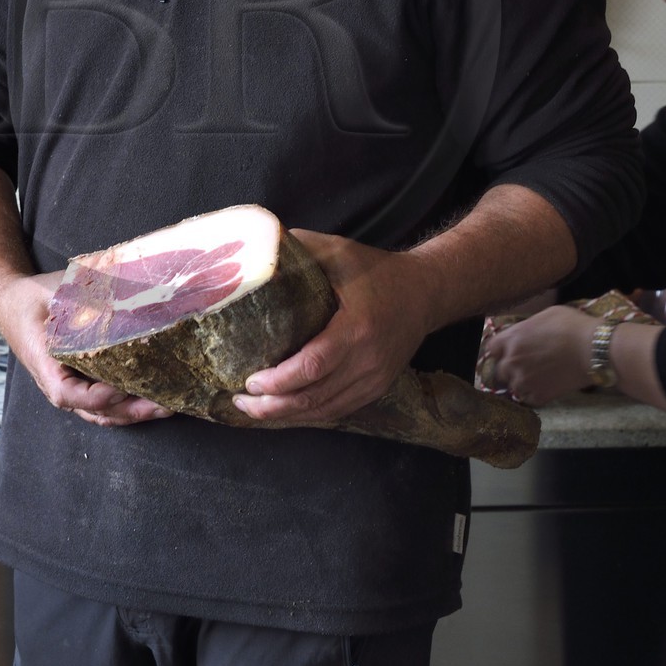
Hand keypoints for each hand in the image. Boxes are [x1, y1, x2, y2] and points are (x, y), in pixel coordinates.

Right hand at [0, 269, 171, 427]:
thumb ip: (84, 296)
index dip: (95, 396)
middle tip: (164, 404)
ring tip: (168, 406)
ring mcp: (70, 386)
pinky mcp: (81, 382)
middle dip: (130, 411)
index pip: (67, 393)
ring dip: (134, 413)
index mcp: (44, 362)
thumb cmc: (33, 297)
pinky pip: (104, 403)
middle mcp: (57, 383)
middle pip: (93, 411)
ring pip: (102, 412)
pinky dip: (128, 405)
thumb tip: (127, 292)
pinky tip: (154, 398)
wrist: (13, 303)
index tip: (120, 386)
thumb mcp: (55, 290)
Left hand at [231, 230, 430, 424]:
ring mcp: (375, 379)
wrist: (425, 292)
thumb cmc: (377, 270)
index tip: (249, 380)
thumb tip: (256, 251)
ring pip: (325, 410)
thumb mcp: (339, 251)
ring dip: (287, 415)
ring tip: (254, 409)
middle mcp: (368, 361)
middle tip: (240, 401)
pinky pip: (338, 410)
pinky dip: (309, 415)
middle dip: (273, 406)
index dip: (278, 380)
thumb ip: (299, 249)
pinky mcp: (377, 388)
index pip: (312, 366)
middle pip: (314, 397)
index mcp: (357, 328)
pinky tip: (285, 411)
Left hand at [478, 306, 595, 405]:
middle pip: (500, 370)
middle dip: (510, 368)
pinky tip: (546, 387)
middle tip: (525, 366)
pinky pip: (529, 399)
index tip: (508, 351)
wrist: (592, 349)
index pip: (491, 349)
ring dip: (522, 383)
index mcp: (510, 339)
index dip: (500, 350)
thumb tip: (526, 332)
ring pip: (513, 387)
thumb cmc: (571, 326)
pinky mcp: (539, 396)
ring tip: (538, 378)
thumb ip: (528, 327)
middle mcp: (511, 361)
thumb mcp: (545, 316)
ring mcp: (524, 381)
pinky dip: (535, 395)